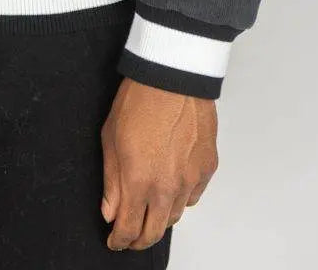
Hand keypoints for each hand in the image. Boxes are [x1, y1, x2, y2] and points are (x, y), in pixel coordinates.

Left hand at [100, 77, 218, 250]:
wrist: (172, 76)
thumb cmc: (139, 100)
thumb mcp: (110, 138)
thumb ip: (111, 181)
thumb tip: (110, 211)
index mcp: (139, 182)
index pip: (129, 229)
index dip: (120, 241)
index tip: (114, 241)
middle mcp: (168, 187)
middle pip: (155, 231)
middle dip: (139, 239)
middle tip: (130, 236)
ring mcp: (191, 179)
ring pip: (176, 215)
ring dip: (161, 217)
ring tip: (150, 208)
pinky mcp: (208, 167)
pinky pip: (194, 195)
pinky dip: (182, 197)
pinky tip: (172, 186)